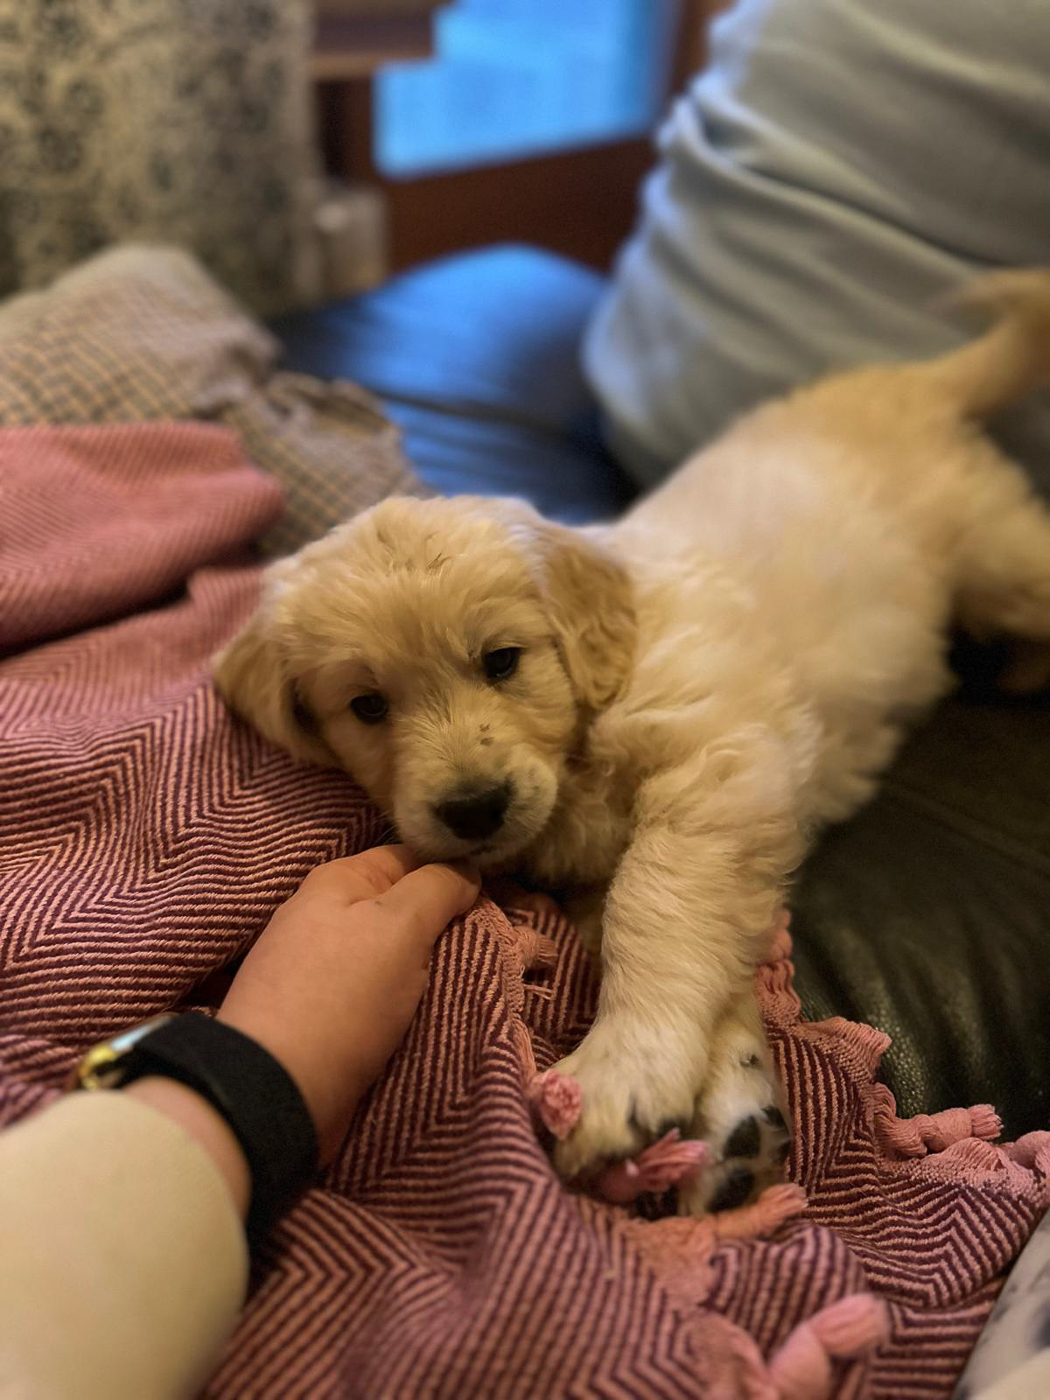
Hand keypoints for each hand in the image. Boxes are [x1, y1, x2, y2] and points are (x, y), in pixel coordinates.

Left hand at [216, 845, 478, 1164]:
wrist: (274, 1091)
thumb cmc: (341, 996)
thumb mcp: (399, 926)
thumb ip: (437, 888)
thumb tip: (466, 868)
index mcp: (338, 881)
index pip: (411, 857)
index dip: (456, 871)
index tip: (501, 896)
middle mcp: (324, 916)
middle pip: (403, 908)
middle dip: (447, 924)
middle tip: (504, 943)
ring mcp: (319, 968)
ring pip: (394, 955)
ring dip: (431, 967)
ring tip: (481, 979)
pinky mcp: (321, 1015)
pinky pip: (378, 995)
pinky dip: (407, 1000)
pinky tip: (435, 1011)